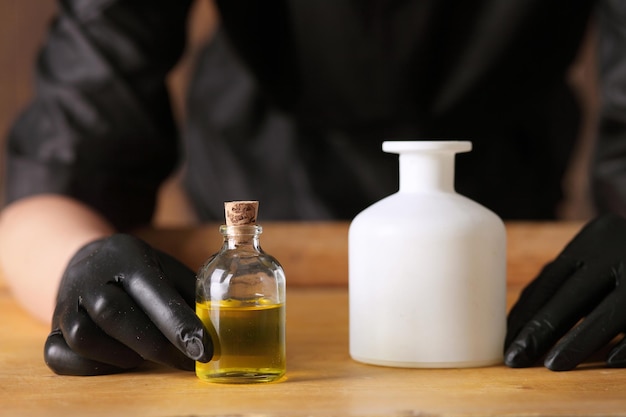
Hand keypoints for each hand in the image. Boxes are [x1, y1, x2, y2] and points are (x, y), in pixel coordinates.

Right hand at [44, 234, 211, 374]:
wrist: (88, 261)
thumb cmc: (140, 270)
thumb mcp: (166, 267)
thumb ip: (191, 291)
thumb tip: (223, 324)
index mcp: (128, 257)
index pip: (152, 291)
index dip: (179, 323)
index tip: (204, 349)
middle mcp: (92, 276)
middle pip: (115, 314)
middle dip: (155, 345)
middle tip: (185, 361)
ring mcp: (66, 302)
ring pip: (84, 336)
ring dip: (121, 356)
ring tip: (145, 356)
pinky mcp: (52, 327)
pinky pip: (60, 355)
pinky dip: (90, 367)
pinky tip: (115, 361)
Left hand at [505, 213, 625, 370]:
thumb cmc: (625, 256)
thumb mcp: (598, 254)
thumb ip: (568, 278)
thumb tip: (520, 321)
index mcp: (593, 239)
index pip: (550, 280)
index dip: (526, 312)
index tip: (506, 342)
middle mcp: (618, 249)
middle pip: (572, 296)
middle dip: (540, 331)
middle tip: (514, 359)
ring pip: (609, 313)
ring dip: (578, 342)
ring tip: (552, 365)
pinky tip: (608, 360)